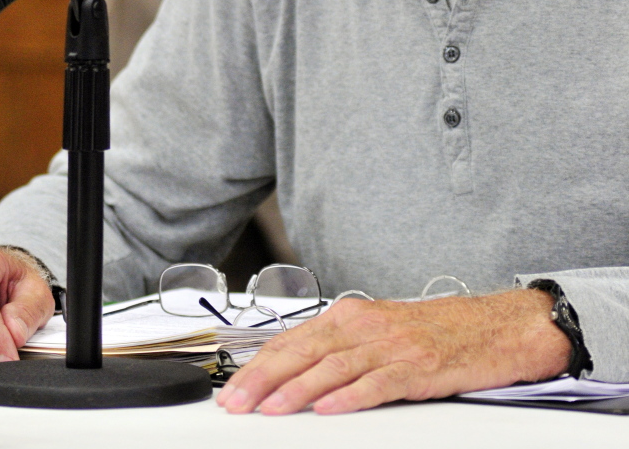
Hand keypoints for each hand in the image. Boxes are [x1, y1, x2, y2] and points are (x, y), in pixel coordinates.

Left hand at [217, 288, 570, 414]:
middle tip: (236, 403)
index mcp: (350, 315)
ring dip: (297, 389)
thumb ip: (338, 349)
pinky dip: (350, 396)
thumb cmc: (432, 333)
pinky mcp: (418, 367)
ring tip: (270, 409)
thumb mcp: (377, 333)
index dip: (258, 365)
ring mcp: (392, 345)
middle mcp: (366, 325)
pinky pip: (378, 383)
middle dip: (264, 379)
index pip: (292, 340)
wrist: (492, 327)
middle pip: (304, 351)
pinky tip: (328, 408)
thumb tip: (291, 375)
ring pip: (334, 366)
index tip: (232, 388)